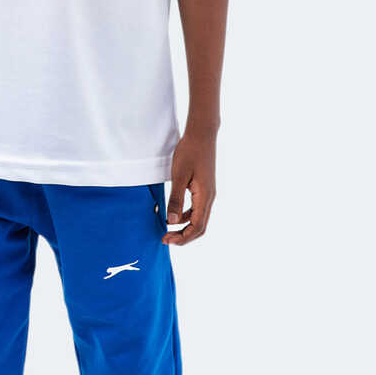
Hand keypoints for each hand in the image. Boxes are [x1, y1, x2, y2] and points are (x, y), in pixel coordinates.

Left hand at [163, 130, 216, 244]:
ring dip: (184, 227)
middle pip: (200, 226)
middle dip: (184, 236)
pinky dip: (185, 216)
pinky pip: (196, 209)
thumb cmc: (190, 152)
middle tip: (166, 240)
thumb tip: (171, 221)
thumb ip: (175, 199)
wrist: (201, 135)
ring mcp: (208, 194)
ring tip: (168, 230)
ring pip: (198, 218)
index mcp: (205, 197)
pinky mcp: (204, 189)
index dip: (183, 238)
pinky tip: (173, 215)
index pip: (197, 227)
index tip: (167, 240)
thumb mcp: (179, 176)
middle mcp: (209, 198)